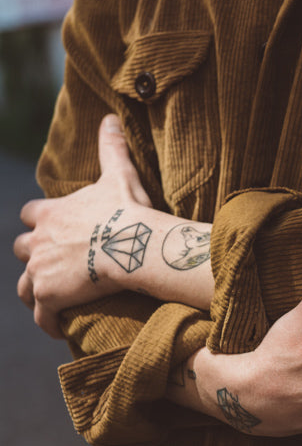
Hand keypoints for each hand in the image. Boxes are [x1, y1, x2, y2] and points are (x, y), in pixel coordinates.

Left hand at [14, 115, 152, 337]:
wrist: (133, 246)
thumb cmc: (128, 211)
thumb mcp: (119, 174)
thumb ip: (111, 147)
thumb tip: (110, 118)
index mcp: (50, 213)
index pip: (30, 215)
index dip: (39, 221)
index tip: (51, 228)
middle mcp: (39, 241)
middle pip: (22, 248)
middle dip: (34, 254)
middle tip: (52, 264)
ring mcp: (41, 271)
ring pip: (24, 284)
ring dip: (33, 289)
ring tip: (48, 298)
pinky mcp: (49, 296)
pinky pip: (41, 314)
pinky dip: (47, 321)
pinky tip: (56, 327)